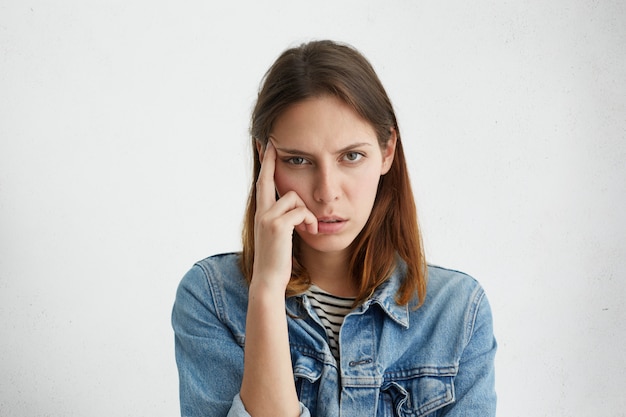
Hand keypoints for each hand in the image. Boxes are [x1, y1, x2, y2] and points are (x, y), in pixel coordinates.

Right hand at [252, 141, 317, 292]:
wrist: (269, 280)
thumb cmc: (277, 260)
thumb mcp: (279, 235)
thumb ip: (284, 218)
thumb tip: (296, 207)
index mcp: (262, 212)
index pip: (263, 182)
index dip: (265, 163)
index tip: (265, 145)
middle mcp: (261, 211)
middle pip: (267, 178)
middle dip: (270, 159)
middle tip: (271, 141)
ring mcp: (267, 217)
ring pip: (294, 197)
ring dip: (307, 212)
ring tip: (310, 229)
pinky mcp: (277, 225)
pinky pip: (301, 211)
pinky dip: (310, 221)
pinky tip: (311, 232)